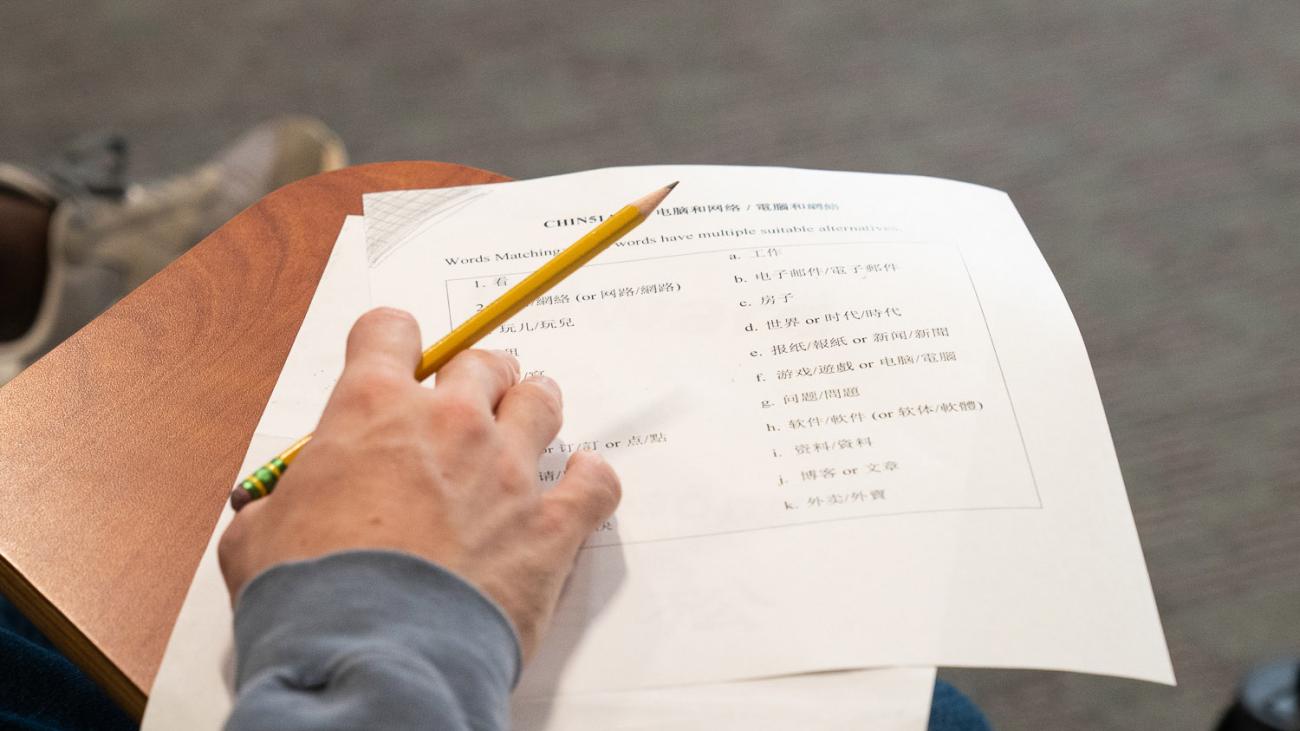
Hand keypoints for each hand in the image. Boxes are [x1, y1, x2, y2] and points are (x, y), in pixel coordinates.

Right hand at [218, 307, 620, 658]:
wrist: (372, 656)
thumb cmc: (311, 597)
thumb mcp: (256, 538)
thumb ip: (276, 505)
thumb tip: (271, 513)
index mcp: (373, 410)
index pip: (391, 332)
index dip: (393, 341)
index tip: (397, 357)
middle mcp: (449, 424)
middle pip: (481, 363)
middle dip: (476, 376)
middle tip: (472, 398)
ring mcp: (508, 470)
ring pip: (541, 402)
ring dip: (534, 406)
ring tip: (529, 419)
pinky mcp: (550, 525)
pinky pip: (594, 483)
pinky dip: (591, 481)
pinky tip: (582, 482)